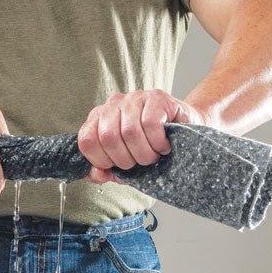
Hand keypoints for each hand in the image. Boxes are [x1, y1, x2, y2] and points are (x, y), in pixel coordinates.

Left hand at [77, 89, 206, 183]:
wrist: (184, 134)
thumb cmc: (149, 149)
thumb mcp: (123, 164)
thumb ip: (104, 171)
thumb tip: (99, 174)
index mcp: (98, 119)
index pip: (86, 140)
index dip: (101, 160)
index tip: (116, 166)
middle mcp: (113, 105)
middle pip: (108, 137)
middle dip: (125, 160)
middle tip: (139, 162)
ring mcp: (134, 98)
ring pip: (130, 132)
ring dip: (144, 154)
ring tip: (153, 155)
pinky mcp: (156, 97)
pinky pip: (150, 124)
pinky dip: (158, 142)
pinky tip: (163, 145)